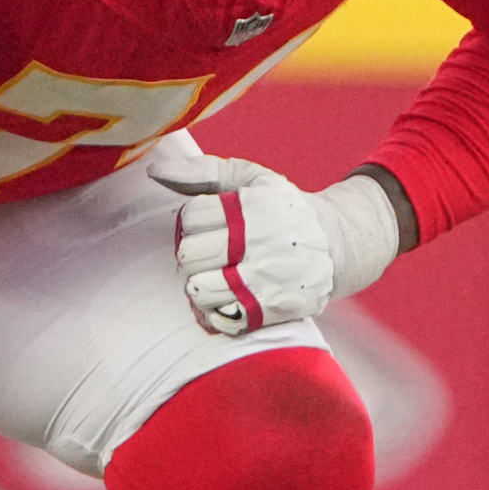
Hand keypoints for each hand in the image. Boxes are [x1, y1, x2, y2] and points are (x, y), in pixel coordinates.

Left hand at [155, 145, 401, 336]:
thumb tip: (153, 170)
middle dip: (195, 253)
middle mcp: (261, 243)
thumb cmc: (283, 209)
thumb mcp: (251, 179)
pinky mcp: (272, 310)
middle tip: (214, 251)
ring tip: (219, 275)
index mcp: (253, 208)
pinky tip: (231, 296)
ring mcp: (267, 279)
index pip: (191, 217)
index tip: (213, 223)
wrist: (335, 246)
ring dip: (202, 285)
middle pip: (190, 256)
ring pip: (199, 291)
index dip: (195, 221)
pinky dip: (217, 310)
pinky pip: (220, 319)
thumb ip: (202, 171)